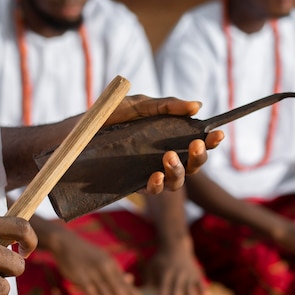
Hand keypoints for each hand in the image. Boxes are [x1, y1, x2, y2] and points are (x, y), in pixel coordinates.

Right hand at [51, 229, 142, 294]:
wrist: (67, 242)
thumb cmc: (87, 255)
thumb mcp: (103, 261)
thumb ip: (115, 272)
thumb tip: (131, 278)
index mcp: (111, 265)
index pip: (124, 282)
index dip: (132, 294)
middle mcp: (105, 267)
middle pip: (117, 287)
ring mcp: (92, 271)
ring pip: (104, 290)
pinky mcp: (79, 274)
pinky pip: (87, 286)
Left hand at [106, 95, 224, 193]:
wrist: (77, 133)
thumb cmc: (110, 116)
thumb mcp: (139, 105)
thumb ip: (167, 105)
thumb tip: (197, 106)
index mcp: (169, 138)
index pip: (196, 143)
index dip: (210, 141)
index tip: (217, 134)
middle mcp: (163, 158)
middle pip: (193, 166)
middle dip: (199, 157)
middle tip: (196, 145)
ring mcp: (150, 172)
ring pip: (178, 182)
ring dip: (179, 171)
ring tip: (169, 157)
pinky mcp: (134, 184)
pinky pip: (153, 190)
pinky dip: (158, 184)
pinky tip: (156, 175)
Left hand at [146, 240, 209, 294]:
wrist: (175, 246)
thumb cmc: (160, 260)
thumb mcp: (151, 266)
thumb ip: (149, 280)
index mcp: (166, 272)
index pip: (164, 285)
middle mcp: (178, 273)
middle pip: (177, 287)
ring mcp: (189, 273)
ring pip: (190, 287)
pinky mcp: (197, 274)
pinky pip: (201, 283)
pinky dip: (204, 290)